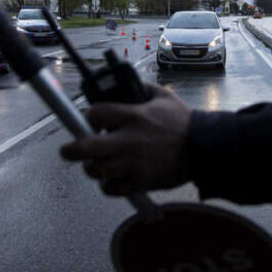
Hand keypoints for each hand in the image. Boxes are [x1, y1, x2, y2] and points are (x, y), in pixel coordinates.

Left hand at [60, 84, 191, 195]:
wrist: (204, 148)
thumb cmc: (183, 122)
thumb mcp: (164, 96)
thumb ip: (143, 88)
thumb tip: (128, 84)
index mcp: (134, 116)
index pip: (95, 114)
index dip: (88, 117)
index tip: (90, 120)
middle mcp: (129, 140)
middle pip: (85, 147)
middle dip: (71, 150)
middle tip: (68, 150)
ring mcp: (134, 163)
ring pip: (96, 170)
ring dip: (91, 168)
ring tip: (94, 164)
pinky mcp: (140, 181)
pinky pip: (112, 188)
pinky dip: (108, 185)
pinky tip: (112, 178)